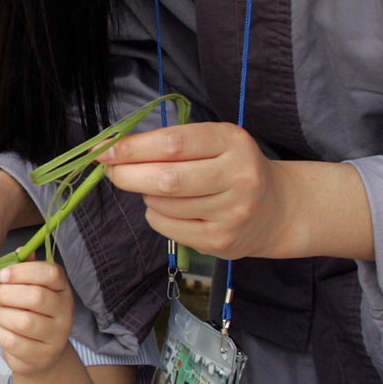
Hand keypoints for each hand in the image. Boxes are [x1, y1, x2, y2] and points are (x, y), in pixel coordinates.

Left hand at [0, 263, 74, 376]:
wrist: (40, 354)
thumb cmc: (29, 314)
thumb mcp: (28, 289)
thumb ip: (24, 270)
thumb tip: (20, 251)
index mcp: (62, 289)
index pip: (51, 273)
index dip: (23, 271)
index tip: (3, 274)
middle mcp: (65, 312)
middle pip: (35, 297)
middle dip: (6, 294)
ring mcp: (56, 336)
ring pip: (23, 321)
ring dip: (3, 315)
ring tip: (1, 314)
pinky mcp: (42, 356)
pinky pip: (12, 341)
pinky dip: (0, 334)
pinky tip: (4, 331)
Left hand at [98, 123, 373, 260]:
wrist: (278, 210)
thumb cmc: (233, 168)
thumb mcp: (214, 142)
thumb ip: (168, 142)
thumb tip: (110, 150)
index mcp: (232, 142)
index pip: (173, 143)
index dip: (132, 148)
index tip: (104, 150)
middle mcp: (237, 177)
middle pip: (166, 179)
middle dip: (128, 175)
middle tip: (112, 171)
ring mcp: (231, 213)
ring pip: (162, 204)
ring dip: (147, 195)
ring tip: (161, 189)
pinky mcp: (221, 241)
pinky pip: (167, 227)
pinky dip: (157, 215)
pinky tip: (173, 209)